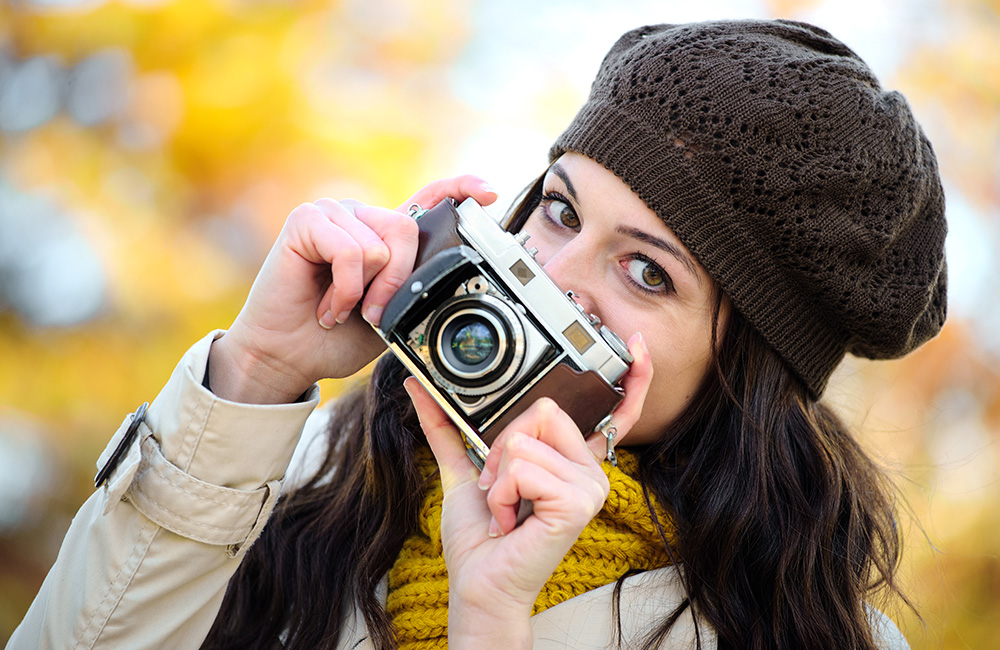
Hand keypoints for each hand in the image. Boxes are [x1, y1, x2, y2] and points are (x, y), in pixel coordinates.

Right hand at [208, 176, 497, 403]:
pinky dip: (345, 289)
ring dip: (365, 292)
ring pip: (380, 245)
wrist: (289, 356)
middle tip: (373, 313)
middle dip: (398, 281)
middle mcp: (360, 217)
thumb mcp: (390, 314)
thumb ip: (411, 290)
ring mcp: (333, 213)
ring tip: (340, 308)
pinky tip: (326, 304)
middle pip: (407, 229)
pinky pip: (351, 252)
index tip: (488, 192)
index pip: (426, 200)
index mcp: (383, 235)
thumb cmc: (336, 337)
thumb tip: (443, 279)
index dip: (458, 189)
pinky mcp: (306, 220)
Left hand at [404, 333, 651, 648]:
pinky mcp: (577, 502)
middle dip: (502, 447)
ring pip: (525, 439)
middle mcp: (588, 470)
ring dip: (496, 476)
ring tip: (504, 506)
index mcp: (571, 459)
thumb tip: (418, 386)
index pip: (615, 410)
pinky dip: (500, 492)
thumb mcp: (462, 468)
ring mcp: (589, 487)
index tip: (635, 343)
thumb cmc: (480, 536)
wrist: (479, 582)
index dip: (632, 374)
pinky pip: (522, 466)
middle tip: (502, 487)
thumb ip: (446, 426)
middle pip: (542, 409)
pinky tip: (509, 519)